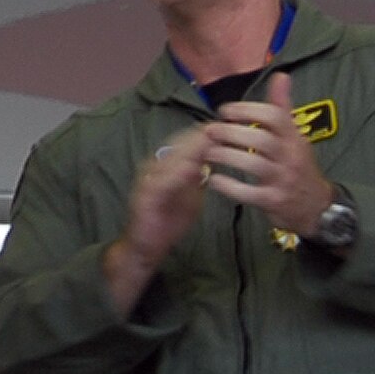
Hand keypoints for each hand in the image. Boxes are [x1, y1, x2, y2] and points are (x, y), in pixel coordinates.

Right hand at [104, 124, 212, 313]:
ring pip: (172, 159)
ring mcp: (148, 180)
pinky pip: (163, 181)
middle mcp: (155, 168)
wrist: (145, 247)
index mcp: (166, 166)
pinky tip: (192, 167)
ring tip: (211, 141)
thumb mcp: (191, 196)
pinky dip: (177, 173)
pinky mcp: (144, 196)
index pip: (188, 144)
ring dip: (192, 149)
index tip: (230, 126)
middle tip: (225, 127)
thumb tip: (215, 159)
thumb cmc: (168, 222)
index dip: (207, 134)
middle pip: (180, 145)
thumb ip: (199, 178)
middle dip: (203, 137)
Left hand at [203, 73, 332, 235]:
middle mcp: (291, 157)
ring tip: (208, 153)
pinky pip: (249, 193)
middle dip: (231, 133)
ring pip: (253, 165)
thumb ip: (282, 108)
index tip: (225, 111)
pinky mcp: (274, 201)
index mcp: (294, 137)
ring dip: (226, 157)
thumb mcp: (294, 135)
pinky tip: (214, 179)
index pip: (275, 117)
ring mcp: (283, 180)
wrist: (315, 206)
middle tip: (210, 130)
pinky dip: (229, 186)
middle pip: (261, 140)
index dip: (247, 110)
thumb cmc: (297, 165)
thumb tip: (280, 75)